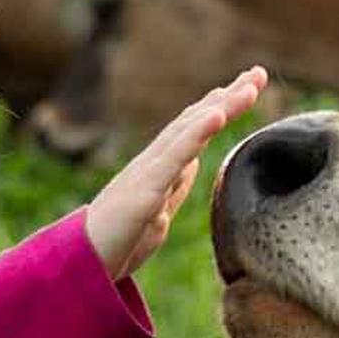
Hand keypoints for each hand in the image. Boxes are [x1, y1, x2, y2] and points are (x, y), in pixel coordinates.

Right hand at [83, 67, 267, 277]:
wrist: (79, 265)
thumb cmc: (115, 241)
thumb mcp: (156, 212)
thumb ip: (174, 186)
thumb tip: (193, 163)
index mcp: (159, 169)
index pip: (193, 130)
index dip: (220, 106)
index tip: (248, 86)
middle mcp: (153, 163)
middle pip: (195, 121)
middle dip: (228, 96)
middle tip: (259, 73)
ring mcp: (147, 173)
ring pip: (188, 131)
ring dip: (221, 106)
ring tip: (248, 87)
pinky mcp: (144, 190)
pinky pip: (174, 157)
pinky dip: (196, 133)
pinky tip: (217, 114)